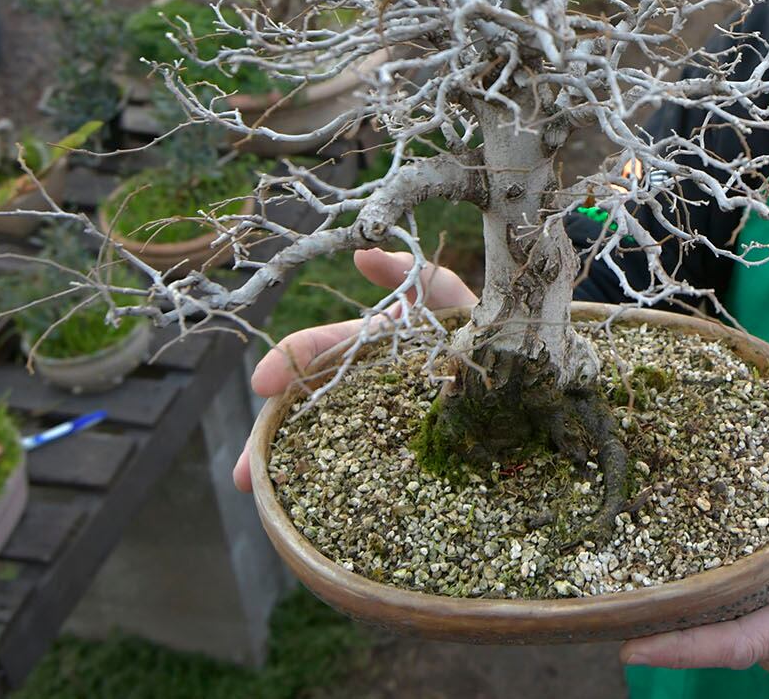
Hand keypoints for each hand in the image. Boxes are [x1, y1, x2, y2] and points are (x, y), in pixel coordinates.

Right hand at [231, 248, 475, 492]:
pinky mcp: (408, 457)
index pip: (320, 351)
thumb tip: (363, 254)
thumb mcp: (448, 299)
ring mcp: (383, 423)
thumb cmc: (481, 329)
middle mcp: (367, 386)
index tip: (261, 382)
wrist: (525, 374)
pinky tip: (305, 514)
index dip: (289, 362)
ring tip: (257, 493)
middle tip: (243, 468)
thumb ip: (411, 277)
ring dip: (289, 468)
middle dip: (272, 435)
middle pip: (310, 409)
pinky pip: (366, 474)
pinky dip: (335, 490)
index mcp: (372, 347)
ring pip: (328, 445)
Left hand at [619, 432, 768, 678]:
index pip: (737, 643)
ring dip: (680, 621)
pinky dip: (703, 618)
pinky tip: (669, 589)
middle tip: (610, 602)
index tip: (632, 647)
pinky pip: (729, 638)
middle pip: (714, 644)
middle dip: (663, 629)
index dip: (684, 648)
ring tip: (628, 589)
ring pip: (719, 641)